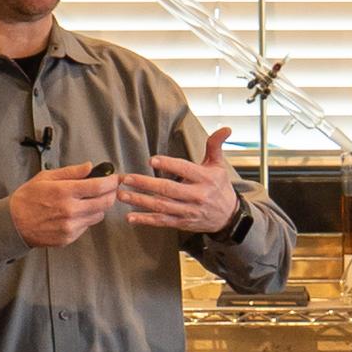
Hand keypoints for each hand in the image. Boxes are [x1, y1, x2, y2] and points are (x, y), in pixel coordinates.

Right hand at [7, 162, 120, 248]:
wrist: (13, 223)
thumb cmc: (27, 198)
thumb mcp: (46, 177)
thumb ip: (71, 172)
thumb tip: (90, 166)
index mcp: (64, 192)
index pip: (99, 186)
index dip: (111, 181)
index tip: (114, 178)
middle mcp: (70, 210)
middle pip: (105, 202)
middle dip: (111, 194)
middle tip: (108, 188)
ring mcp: (70, 226)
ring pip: (98, 215)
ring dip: (98, 207)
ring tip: (87, 200)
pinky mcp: (69, 237)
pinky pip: (87, 226)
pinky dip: (86, 218)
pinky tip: (74, 213)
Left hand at [119, 127, 243, 235]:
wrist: (229, 217)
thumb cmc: (220, 187)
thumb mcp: (219, 165)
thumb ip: (215, 146)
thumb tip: (225, 129)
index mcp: (205, 179)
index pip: (185, 169)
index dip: (168, 164)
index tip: (151, 159)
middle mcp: (197, 195)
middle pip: (168, 189)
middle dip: (145, 183)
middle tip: (127, 178)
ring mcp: (188, 211)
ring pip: (161, 206)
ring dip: (140, 200)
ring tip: (122, 194)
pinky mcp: (182, 223)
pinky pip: (162, 221)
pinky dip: (145, 219)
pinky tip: (131, 216)